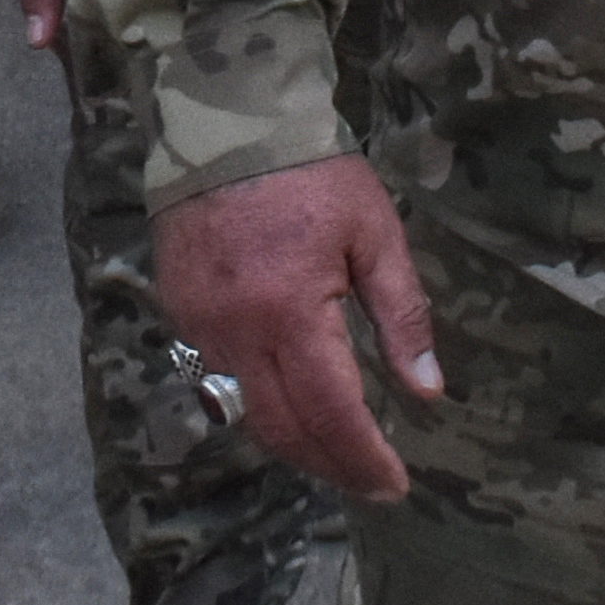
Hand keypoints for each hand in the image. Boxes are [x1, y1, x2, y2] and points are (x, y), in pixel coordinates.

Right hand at [148, 155, 440, 503]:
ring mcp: (199, 325)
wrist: (227, 120)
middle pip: (282, 429)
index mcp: (291, 312)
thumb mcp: (376, 234)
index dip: (363, 458)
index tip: (394, 484)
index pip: (331, 412)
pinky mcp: (179, 312)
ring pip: (244, 413)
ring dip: (293, 443)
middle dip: (329, 465)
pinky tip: (288, 402)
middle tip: (368, 480)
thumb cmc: (312, 174)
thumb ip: (401, 316)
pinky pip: (217, 379)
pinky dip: (257, 404)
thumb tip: (426, 391)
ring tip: (334, 452)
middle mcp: (237, 332)